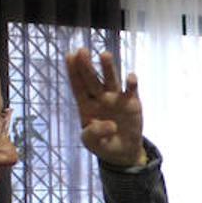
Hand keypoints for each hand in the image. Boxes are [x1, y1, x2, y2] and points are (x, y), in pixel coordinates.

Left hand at [64, 48, 145, 167]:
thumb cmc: (103, 144)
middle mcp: (100, 98)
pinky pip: (131, 90)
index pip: (78, 86)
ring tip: (104, 55)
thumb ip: (95, 134)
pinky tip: (130, 78)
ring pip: (111, 79)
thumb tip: (111, 125)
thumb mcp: (91, 143)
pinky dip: (132, 83)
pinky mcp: (132, 103)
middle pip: (92, 79)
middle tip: (82, 50)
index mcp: (86, 105)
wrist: (123, 152)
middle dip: (86, 65)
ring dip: (108, 68)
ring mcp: (116, 98)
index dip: (73, 72)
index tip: (69, 56)